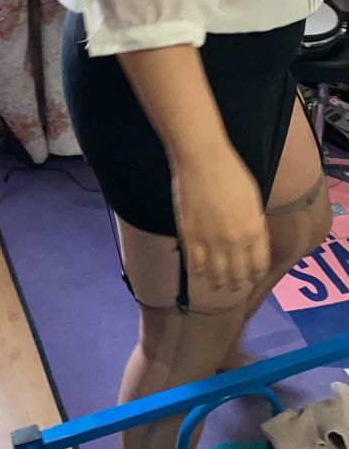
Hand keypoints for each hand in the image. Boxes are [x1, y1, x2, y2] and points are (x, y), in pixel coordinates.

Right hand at [172, 147, 270, 291]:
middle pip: (238, 274)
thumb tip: (253, 240)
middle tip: (233, 286)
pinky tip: (199, 274)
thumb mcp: (253, 200)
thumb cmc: (231, 173)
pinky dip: (198, 272)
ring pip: (216, 274)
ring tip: (216, 286)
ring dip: (217, 283)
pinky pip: (195, 264)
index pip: (258, 265)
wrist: (203, 161)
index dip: (255, 275)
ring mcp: (211, 241)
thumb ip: (254, 224)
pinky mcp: (190, 237)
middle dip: (237, 283)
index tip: (251, 277)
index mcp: (254, 231)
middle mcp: (235, 242)